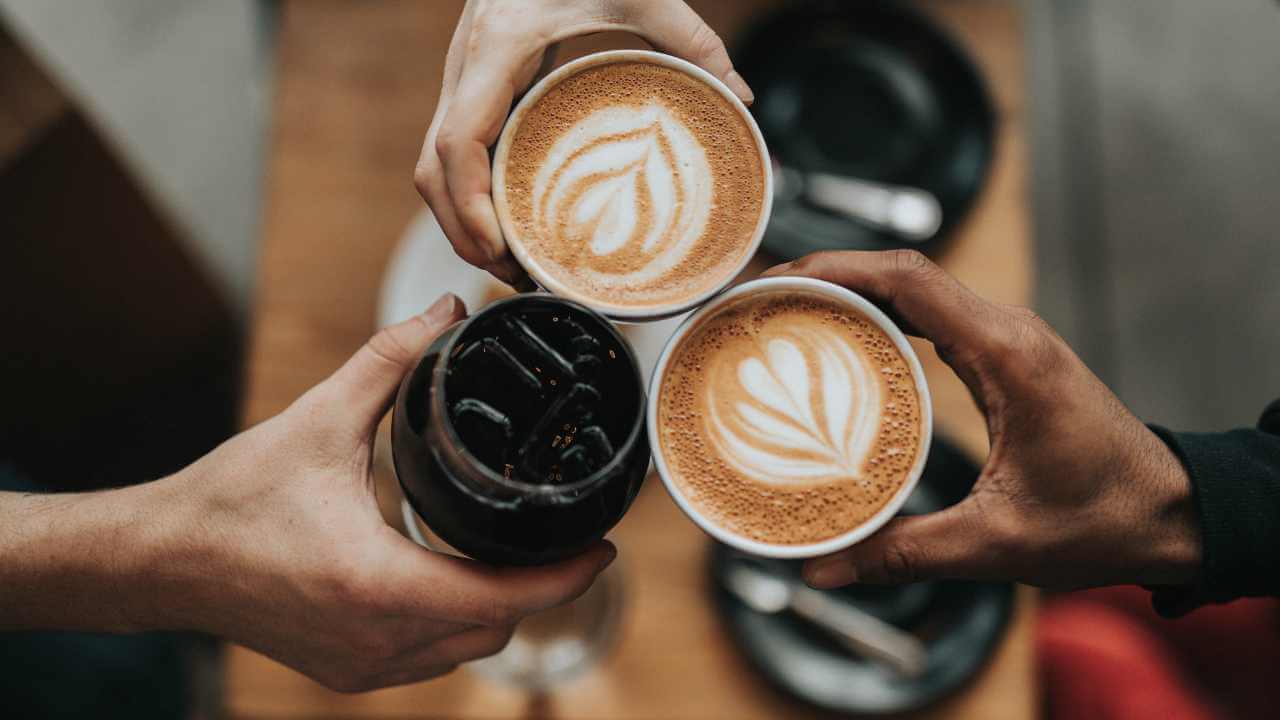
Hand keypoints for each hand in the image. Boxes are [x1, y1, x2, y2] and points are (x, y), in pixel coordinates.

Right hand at [140, 294, 614, 691]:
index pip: (506, 597)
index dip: (567, 575)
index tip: (604, 544)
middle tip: (563, 537)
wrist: (161, 561)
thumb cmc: (232, 499)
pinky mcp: (346, 670)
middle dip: (539, 587)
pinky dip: (454, 624)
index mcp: (379, 583)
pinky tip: (452, 580)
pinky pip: (428, 659)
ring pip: (465, 649)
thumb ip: (389, 361)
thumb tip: (442, 312)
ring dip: (497, 607)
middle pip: (496, 627)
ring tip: (516, 552)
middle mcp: (378, 639)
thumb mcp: (318, 420)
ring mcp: (362, 665)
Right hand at [414, 0, 753, 284]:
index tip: (500, 247)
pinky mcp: (474, 89)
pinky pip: (452, 154)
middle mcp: (465, 70)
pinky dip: (469, 196)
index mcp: (496, 50)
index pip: (456, 143)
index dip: (469, 205)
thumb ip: (691, 39)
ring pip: (432, 169)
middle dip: (463, 233)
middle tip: (513, 275)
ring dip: (462, 222)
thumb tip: (739, 95)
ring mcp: (462, 81)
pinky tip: (508, 221)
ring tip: (511, 263)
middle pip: (432, 173)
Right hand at [760, 251, 1201, 590]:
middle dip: (826, 275)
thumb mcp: (996, 542)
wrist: (1172, 515)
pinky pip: (932, 316)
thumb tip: (824, 568)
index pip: (909, 279)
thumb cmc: (1104, 520)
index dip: (834, 268)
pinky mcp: (1005, 358)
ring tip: (785, 314)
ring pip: (916, 288)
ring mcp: (1008, 340)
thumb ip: (904, 552)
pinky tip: (841, 343)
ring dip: (852, 291)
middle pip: (902, 272)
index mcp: (1007, 354)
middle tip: (760, 301)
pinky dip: (881, 316)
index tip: (776, 281)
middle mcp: (1007, 332)